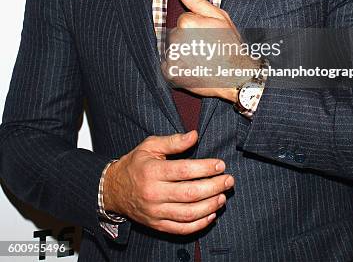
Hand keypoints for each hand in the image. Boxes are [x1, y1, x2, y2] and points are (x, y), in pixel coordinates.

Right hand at [103, 130, 233, 234]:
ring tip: (223, 196)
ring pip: (189, 214)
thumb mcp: (150, 146)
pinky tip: (211, 214)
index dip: (206, 168)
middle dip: (214, 187)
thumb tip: (194, 135)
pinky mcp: (157, 225)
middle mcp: (154, 193)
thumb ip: (173, 141)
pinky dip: (199, 224)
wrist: (113, 190)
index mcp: (152, 171)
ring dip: (210, 206)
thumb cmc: (135, 164)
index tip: (220, 164)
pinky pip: (181, 229)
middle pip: (190, 193)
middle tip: (228, 180)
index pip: (184, 171)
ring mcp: (155, 212)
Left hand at [162, 0, 256, 101]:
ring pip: (172, 49)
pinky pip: (168, 65)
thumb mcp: (219, 17)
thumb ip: (197, 1)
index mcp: (187, 22)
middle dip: (187, 39)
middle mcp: (176, 40)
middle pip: (175, 34)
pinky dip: (178, 67)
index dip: (197, 27)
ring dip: (182, 53)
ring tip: (200, 59)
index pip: (183, 20)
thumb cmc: (230, 45)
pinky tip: (193, 68)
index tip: (208, 35)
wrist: (236, 75)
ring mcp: (173, 58)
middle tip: (205, 48)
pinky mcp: (171, 74)